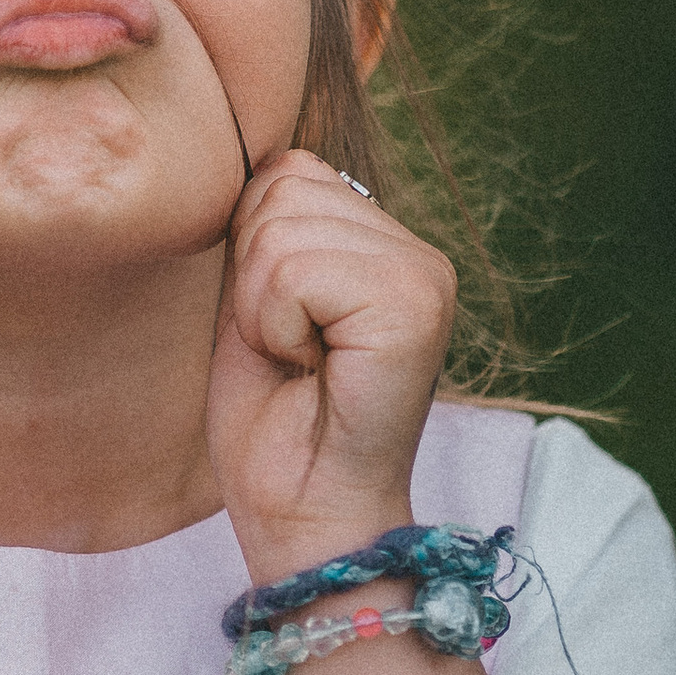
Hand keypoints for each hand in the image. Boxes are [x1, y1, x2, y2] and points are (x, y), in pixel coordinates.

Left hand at [205, 153, 456, 580]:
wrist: (303, 517)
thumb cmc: (276, 425)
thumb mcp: (256, 305)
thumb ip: (266, 231)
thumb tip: (253, 158)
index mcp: (388, 246)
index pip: (287, 171)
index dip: (251, 255)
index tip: (282, 331)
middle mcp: (419, 252)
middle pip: (280, 190)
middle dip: (254, 281)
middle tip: (291, 354)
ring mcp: (424, 276)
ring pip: (279, 231)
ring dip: (263, 309)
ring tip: (302, 364)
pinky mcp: (414, 307)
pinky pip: (292, 270)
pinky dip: (277, 326)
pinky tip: (313, 372)